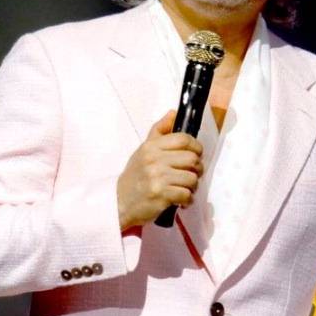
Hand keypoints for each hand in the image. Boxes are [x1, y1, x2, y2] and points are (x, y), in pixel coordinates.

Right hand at [116, 109, 203, 229]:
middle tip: (191, 174)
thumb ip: (159, 131)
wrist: (119, 202)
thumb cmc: (135, 176)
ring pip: (192, 178)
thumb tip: (174, 113)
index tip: (195, 155)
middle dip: (197, 169)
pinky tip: (181, 200)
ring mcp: (157, 177)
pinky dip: (187, 200)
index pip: (183, 139)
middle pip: (192, 159)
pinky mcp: (160, 194)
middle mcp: (154, 159)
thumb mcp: (143, 150)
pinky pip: (187, 194)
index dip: (196, 147)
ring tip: (185, 188)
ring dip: (193, 186)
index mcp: (151, 147)